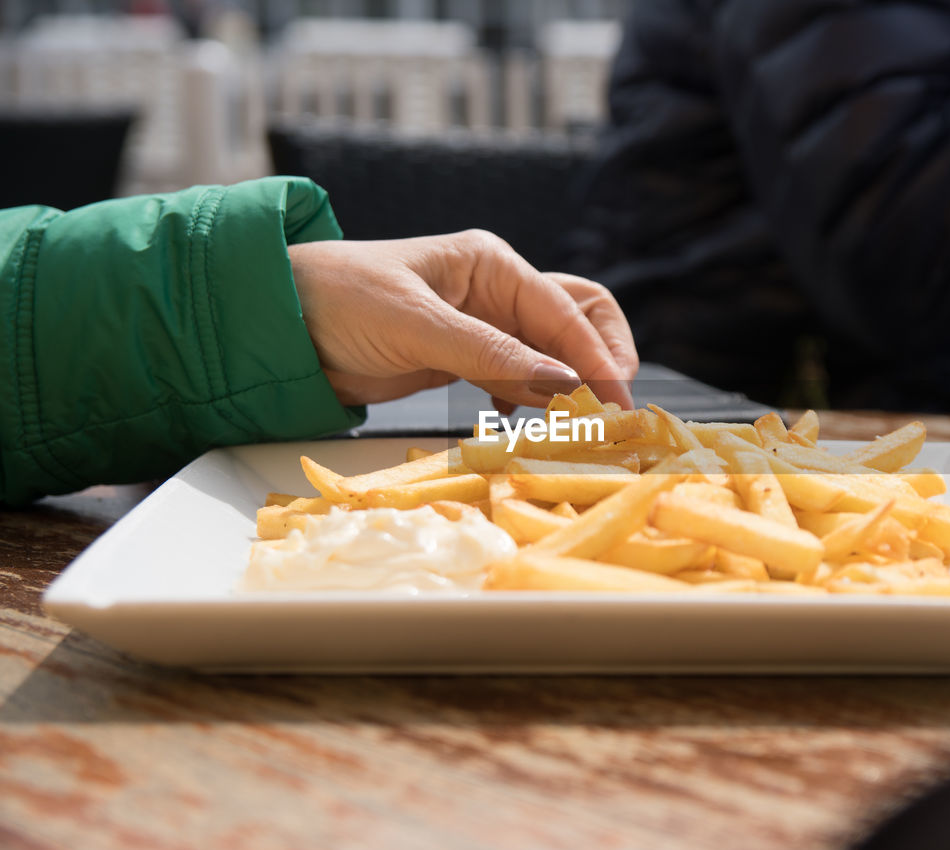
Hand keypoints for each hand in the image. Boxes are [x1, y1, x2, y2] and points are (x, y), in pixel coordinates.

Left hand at [288, 231, 637, 408]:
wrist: (277, 322)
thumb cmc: (337, 299)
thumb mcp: (415, 324)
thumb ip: (489, 353)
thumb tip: (564, 381)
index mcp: (491, 264)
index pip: (566, 309)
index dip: (596, 356)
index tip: (617, 401)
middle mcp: (496, 293)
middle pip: (576, 323)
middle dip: (599, 362)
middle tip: (612, 411)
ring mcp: (483, 329)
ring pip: (551, 358)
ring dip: (570, 390)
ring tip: (584, 430)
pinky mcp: (465, 362)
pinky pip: (519, 382)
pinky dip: (537, 404)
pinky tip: (540, 426)